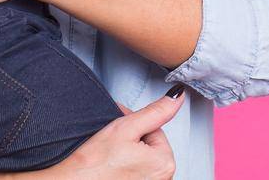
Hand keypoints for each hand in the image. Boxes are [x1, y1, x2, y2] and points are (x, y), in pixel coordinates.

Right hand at [17, 92, 182, 178]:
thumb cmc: (92, 164)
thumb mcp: (126, 127)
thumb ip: (155, 111)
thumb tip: (176, 97)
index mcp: (165, 164)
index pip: (155, 129)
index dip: (134, 124)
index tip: (118, 128)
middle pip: (148, 144)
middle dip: (131, 138)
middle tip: (111, 142)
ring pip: (139, 157)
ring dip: (125, 151)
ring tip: (108, 155)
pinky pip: (132, 171)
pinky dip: (121, 166)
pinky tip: (108, 166)